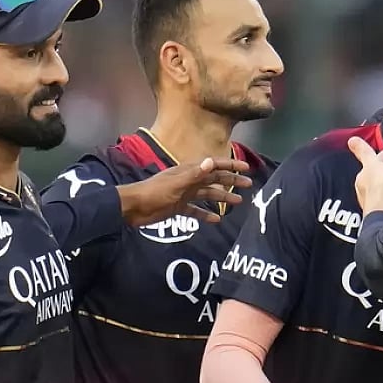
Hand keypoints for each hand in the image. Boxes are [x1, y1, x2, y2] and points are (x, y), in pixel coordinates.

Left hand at [117, 157, 250, 225]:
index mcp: (189, 171)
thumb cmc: (154, 193)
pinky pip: (196, 210)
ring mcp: (184, 194)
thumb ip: (195, 174)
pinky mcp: (178, 207)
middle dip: (232, 181)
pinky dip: (206, 215)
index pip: (214, 166)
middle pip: (215, 179)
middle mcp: (189, 181)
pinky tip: (216, 220)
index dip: (230, 165)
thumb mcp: (177, 183)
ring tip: (238, 202)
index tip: (246, 167)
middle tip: (249, 185)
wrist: (133, 208)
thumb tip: (212, 162)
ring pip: (208, 195)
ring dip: (223, 197)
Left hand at [347, 136, 382, 213]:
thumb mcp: (373, 165)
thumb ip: (364, 153)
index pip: (370, 164)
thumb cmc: (378, 189)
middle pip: (375, 176)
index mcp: (362, 179)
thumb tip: (351, 141)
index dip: (380, 157)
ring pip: (381, 188)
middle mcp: (365, 192)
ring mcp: (375, 203)